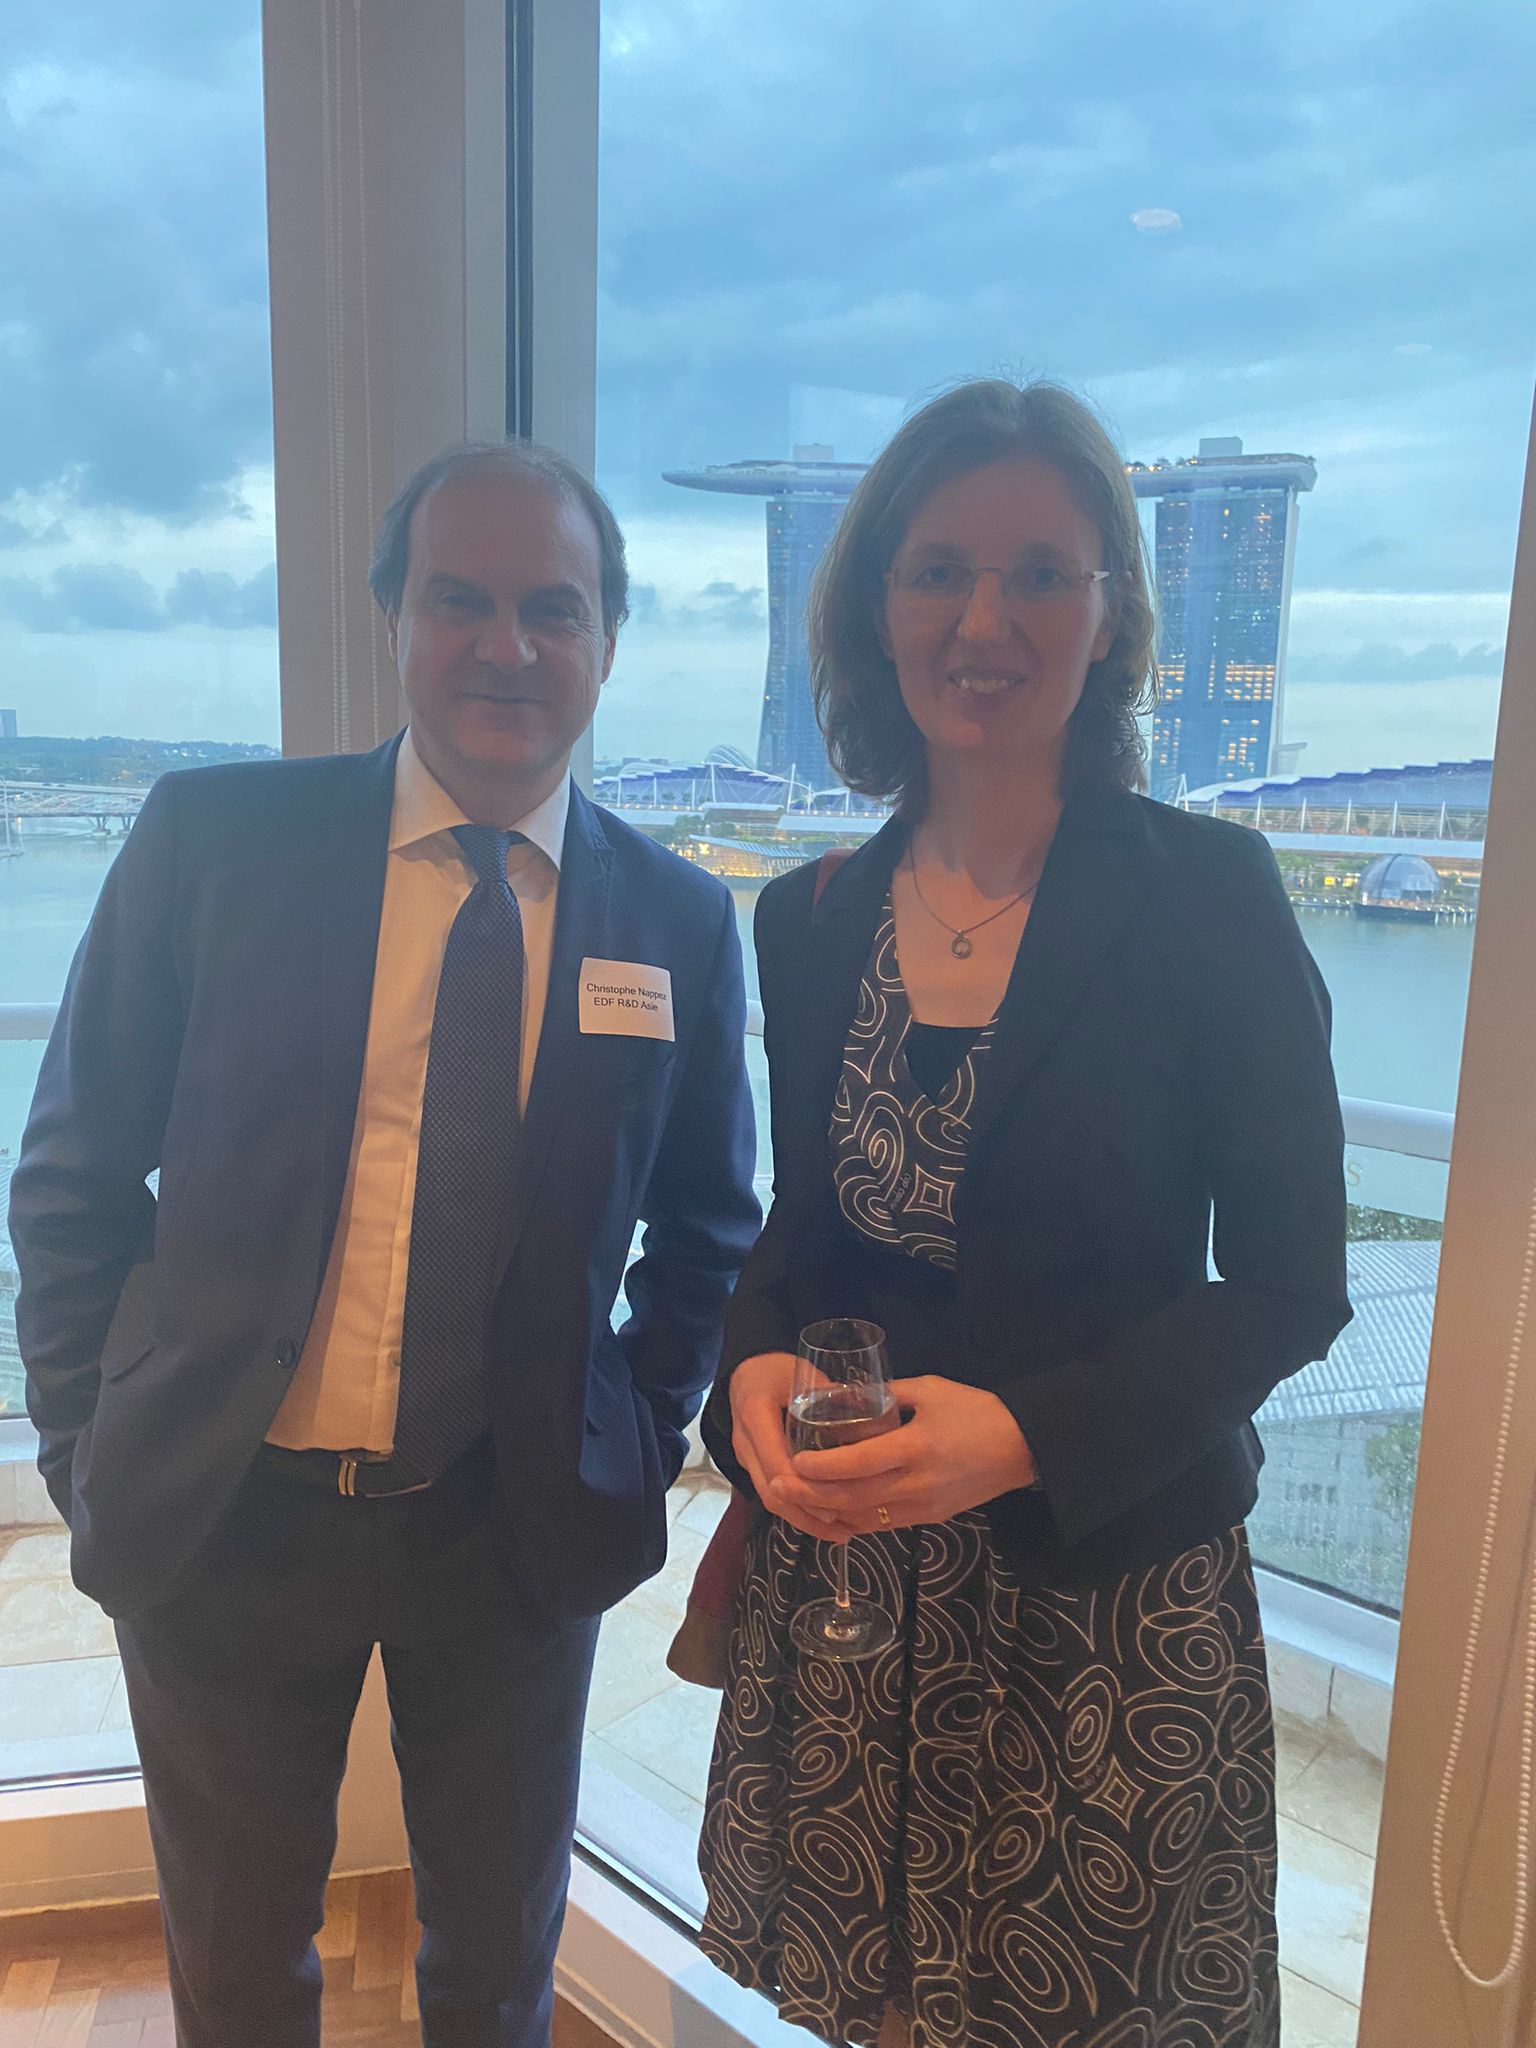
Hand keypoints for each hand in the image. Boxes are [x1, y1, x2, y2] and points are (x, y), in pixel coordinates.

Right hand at [728, 1351, 853, 1542]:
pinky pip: (769, 1492)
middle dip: (806, 1514)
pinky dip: (794, 1509)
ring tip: (839, 1533)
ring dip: (801, 1518)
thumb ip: (829, 1395)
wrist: (744, 1370)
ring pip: (767, 1498)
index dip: (805, 1488)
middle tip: (844, 1529)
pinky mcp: (751, 1464)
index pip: (776, 1462)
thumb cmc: (776, 1369)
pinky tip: (822, 1519)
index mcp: (756, 1414)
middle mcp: (745, 1441)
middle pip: (771, 1490)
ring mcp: (744, 1456)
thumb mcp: (802, 1373)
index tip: (835, 1505)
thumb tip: (870, 1415)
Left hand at [769, 1376, 1037, 1536]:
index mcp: (916, 1446)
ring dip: (826, 1512)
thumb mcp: (930, 1390)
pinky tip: (831, 1510)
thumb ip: (887, 1394)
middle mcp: (917, 1482)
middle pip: (853, 1497)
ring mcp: (923, 1505)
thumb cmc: (975, 1410)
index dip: (821, 1468)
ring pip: (864, 1517)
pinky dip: (853, 1519)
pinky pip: (883, 1524)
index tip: (792, 1462)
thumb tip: (847, 1394)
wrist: (1022, 1447)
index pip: (858, 1464)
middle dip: (811, 1496)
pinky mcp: (930, 1518)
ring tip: (795, 1501)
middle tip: (777, 1487)